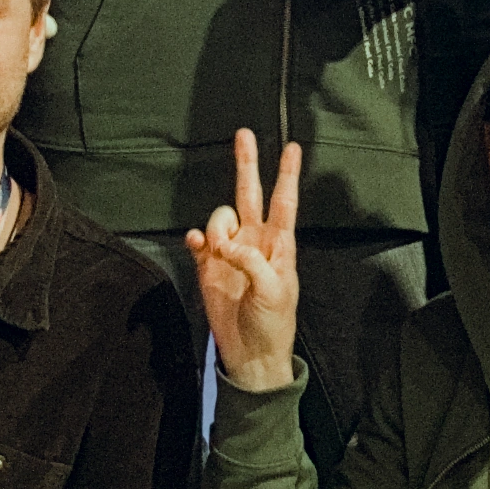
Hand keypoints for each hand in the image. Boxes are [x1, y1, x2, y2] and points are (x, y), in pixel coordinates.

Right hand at [185, 127, 308, 391]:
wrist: (250, 353)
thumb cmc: (273, 322)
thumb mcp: (273, 290)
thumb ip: (251, 261)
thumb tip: (226, 245)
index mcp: (279, 245)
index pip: (284, 202)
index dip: (287, 175)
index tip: (292, 148)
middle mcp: (254, 241)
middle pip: (249, 194)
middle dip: (246, 165)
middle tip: (244, 135)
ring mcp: (230, 252)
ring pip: (220, 217)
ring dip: (217, 227)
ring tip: (219, 251)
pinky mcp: (209, 266)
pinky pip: (199, 240)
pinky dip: (197, 238)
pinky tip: (199, 244)